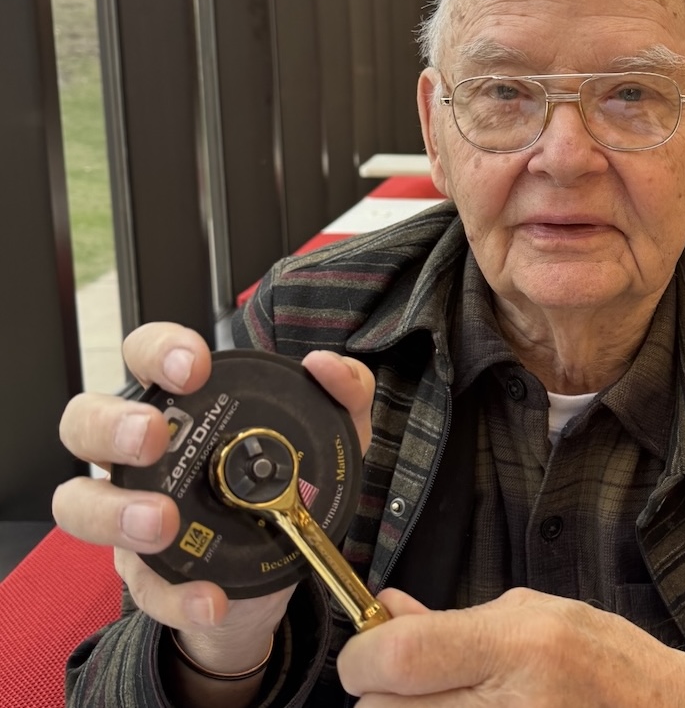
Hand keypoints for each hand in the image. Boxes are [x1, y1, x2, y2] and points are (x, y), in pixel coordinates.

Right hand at [53, 322, 375, 672]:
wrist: (278, 578)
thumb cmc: (287, 488)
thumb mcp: (331, 438)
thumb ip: (344, 394)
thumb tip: (326, 366)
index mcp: (182, 408)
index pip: (144, 356)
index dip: (157, 351)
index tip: (194, 367)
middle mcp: (141, 456)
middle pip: (84, 421)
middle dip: (111, 423)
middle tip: (153, 437)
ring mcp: (130, 514)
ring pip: (77, 502)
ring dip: (114, 511)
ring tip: (162, 523)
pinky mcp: (146, 576)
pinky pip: (144, 586)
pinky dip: (177, 594)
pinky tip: (213, 597)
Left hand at [336, 587, 684, 707]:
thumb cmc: (610, 665)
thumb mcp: (537, 615)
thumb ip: (456, 619)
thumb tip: (386, 611)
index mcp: (520, 648)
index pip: (395, 657)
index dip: (364, 653)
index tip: (371, 649)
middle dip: (386, 692)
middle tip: (420, 682)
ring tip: (456, 702)